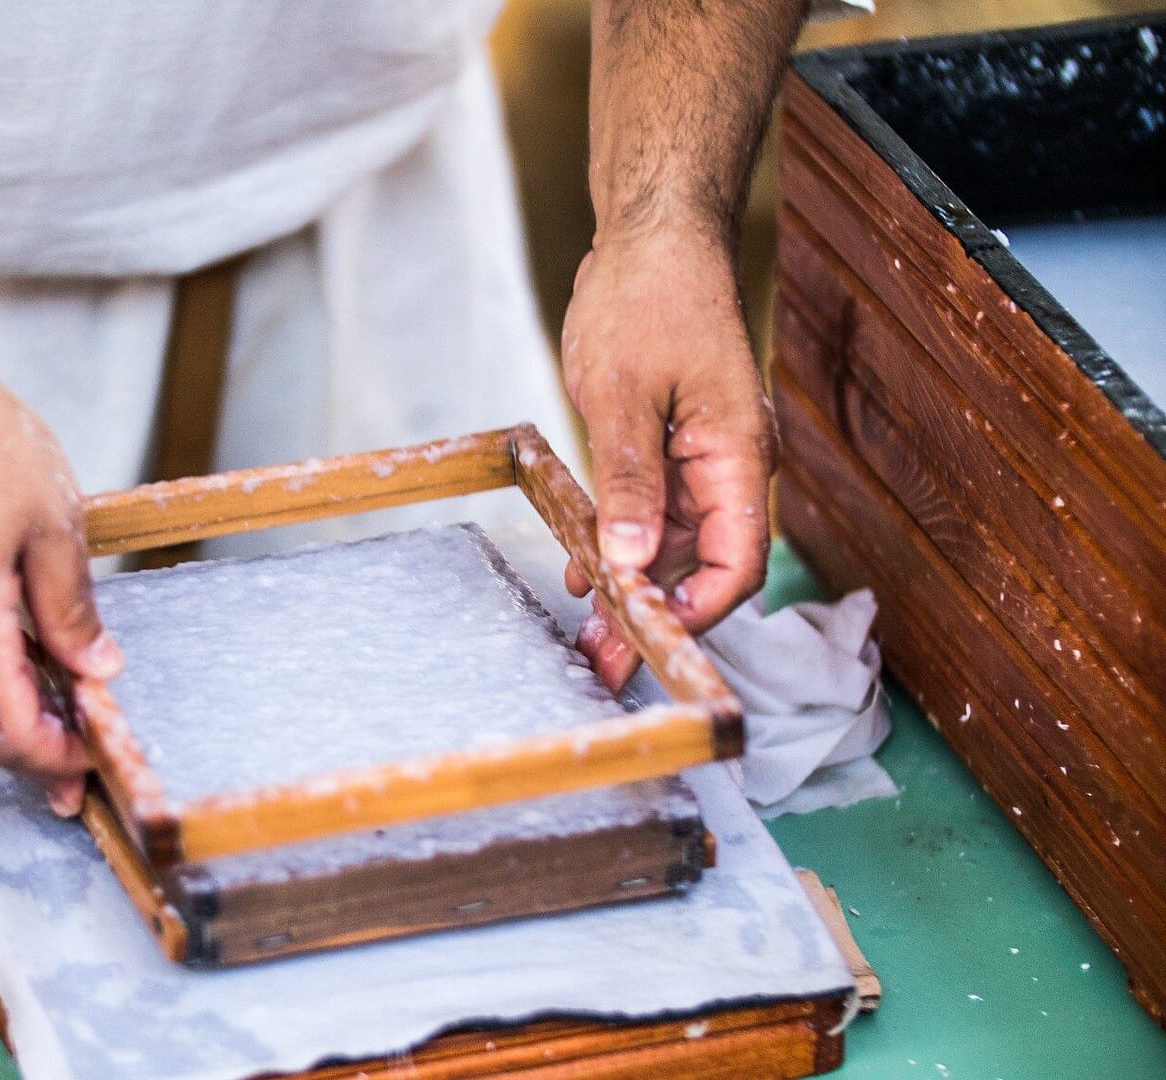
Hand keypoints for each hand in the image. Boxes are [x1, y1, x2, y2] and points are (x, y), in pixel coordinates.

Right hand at [0, 352, 120, 816]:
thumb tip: (95, 670)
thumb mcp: (53, 525)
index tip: (91, 767)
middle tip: (87, 734)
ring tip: (62, 677)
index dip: (54, 761)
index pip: (6, 732)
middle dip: (36, 732)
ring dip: (4, 691)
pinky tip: (12, 632)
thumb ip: (72, 611)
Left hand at [558, 229, 774, 690]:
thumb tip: (634, 560)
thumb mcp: (625, 393)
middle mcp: (726, 465)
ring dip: (633, 589)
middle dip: (654, 617)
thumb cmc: (648, 297)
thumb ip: (630, 480)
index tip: (647, 640)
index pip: (739, 561)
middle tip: (601, 664)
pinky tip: (584, 575)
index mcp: (736, 454)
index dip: (698, 610)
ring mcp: (697, 457)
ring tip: (586, 637)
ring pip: (673, 546)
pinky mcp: (667, 446)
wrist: (652, 235)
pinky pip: (650, 513)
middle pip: (703, 566)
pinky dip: (619, 546)